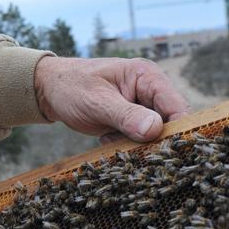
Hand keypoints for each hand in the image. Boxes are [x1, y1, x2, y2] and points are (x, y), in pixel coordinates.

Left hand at [34, 56, 189, 142]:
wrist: (49, 89)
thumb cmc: (71, 87)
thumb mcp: (96, 102)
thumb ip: (125, 115)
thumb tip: (155, 130)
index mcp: (147, 76)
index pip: (177, 106)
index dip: (178, 130)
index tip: (168, 152)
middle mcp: (151, 90)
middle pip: (170, 123)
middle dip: (155, 141)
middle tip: (133, 150)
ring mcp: (142, 106)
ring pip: (156, 135)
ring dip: (138, 144)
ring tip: (111, 137)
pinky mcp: (133, 120)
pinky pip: (140, 139)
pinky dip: (127, 144)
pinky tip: (107, 138)